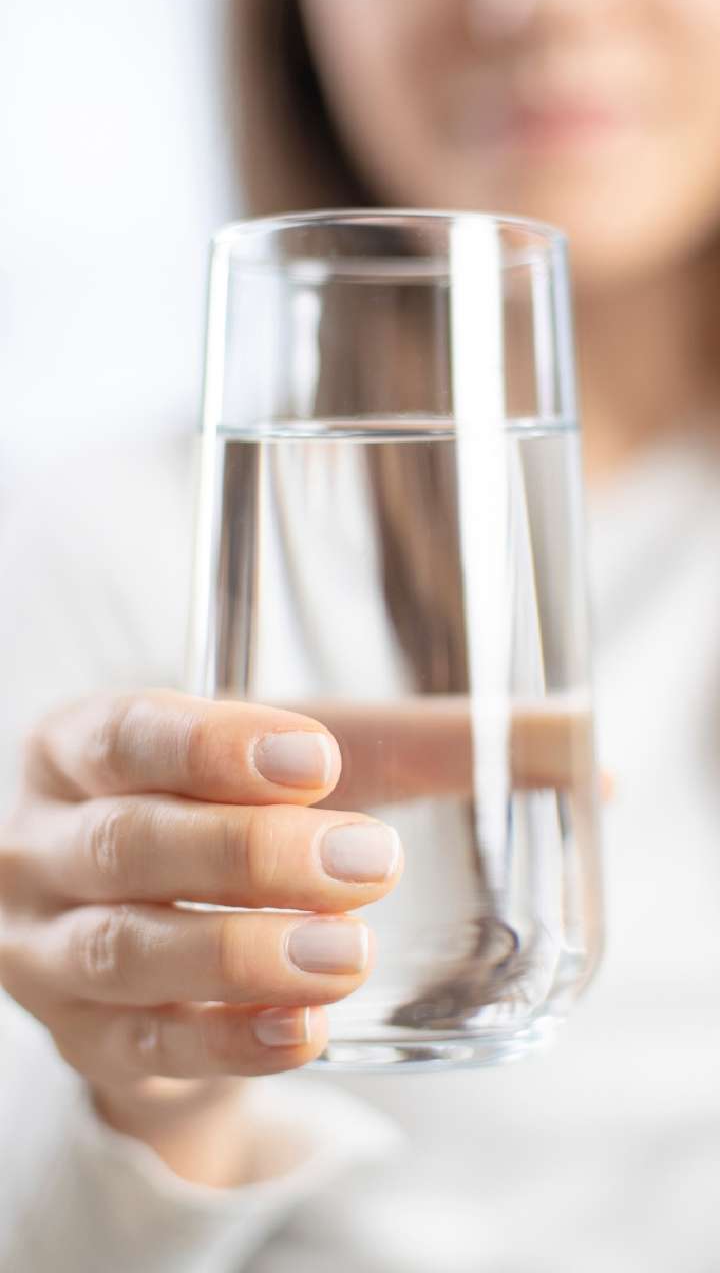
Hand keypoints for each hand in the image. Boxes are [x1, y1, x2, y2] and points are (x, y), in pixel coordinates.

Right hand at [0, 690, 402, 1182]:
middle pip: (127, 842)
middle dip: (247, 854)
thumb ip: (432, 749)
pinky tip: (305, 1031)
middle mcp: (43, 843)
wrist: (157, 929)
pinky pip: (147, 1047)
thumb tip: (589, 756)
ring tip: (348, 954)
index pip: (130, 734)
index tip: (318, 759)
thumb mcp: (305, 767)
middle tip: (367, 864)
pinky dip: (228, 1041)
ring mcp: (48, 948)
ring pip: (125, 951)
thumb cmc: (232, 813)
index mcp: (82, 746)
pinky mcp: (86, 1038)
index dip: (216, 746)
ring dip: (240, 955)